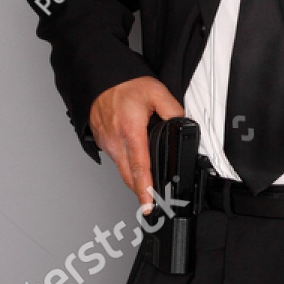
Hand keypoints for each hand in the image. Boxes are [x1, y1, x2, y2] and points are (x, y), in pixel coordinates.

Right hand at [89, 76, 184, 208]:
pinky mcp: (102, 141)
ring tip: (147, 184)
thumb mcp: (156, 91)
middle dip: (141, 192)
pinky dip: (126, 164)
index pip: (140, 167)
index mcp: (131, 131)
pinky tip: (136, 160)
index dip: (145, 189)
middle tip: (154, 203)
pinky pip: (116, 159)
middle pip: (129, 176)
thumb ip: (173, 110)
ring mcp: (107, 143)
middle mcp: (116, 141)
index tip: (148, 205)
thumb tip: (183, 124)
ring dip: (134, 178)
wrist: (100, 78)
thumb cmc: (124, 84)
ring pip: (122, 169)